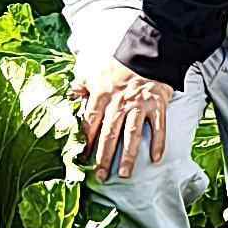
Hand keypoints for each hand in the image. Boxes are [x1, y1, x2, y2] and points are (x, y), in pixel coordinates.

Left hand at [74, 56, 176, 180]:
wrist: (148, 51)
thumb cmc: (118, 63)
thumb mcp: (93, 71)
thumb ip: (80, 86)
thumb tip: (68, 97)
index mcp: (101, 95)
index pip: (90, 123)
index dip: (85, 142)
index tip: (80, 159)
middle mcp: (119, 103)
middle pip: (109, 134)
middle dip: (104, 157)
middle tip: (100, 176)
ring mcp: (139, 105)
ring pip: (132, 134)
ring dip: (128, 156)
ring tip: (125, 174)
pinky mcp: (157, 105)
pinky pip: (158, 127)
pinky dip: (158, 143)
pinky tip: (155, 159)